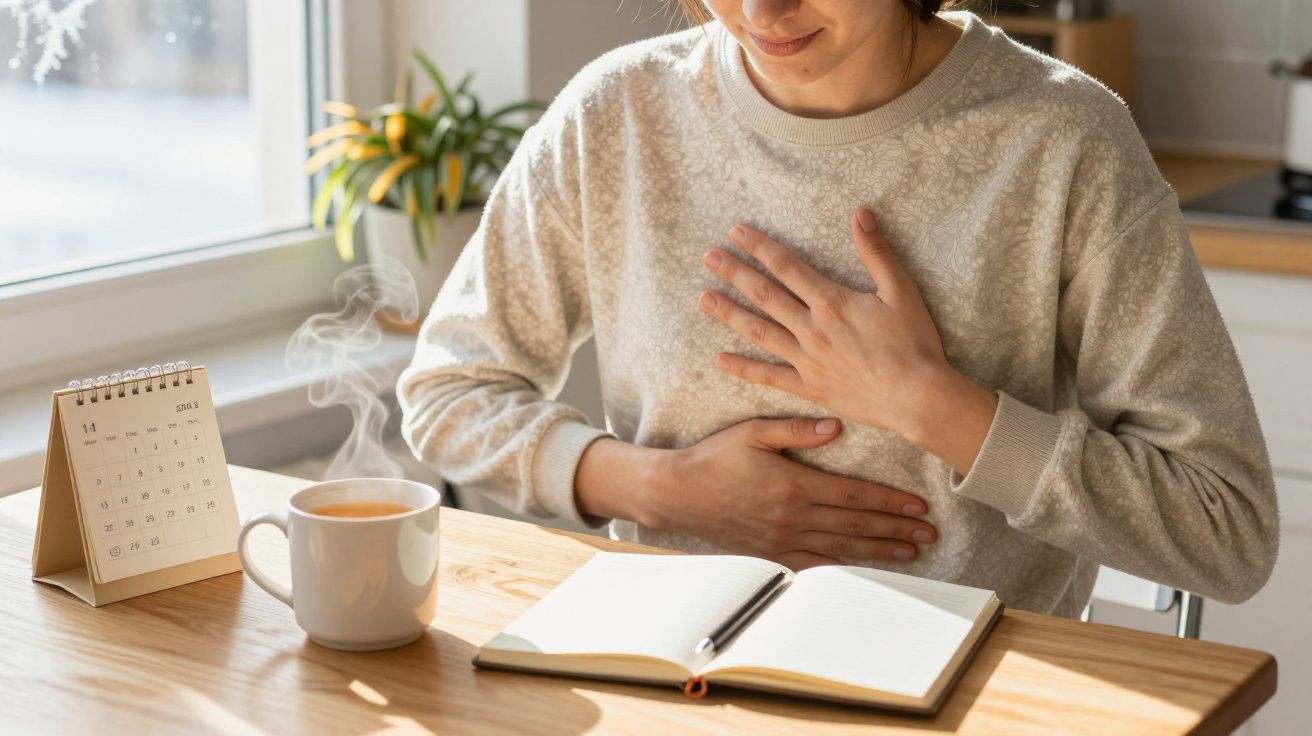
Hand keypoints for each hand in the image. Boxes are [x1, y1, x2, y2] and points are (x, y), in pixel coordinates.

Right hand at [642, 417, 936, 569]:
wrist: (677, 494)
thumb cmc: (714, 458)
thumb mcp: (752, 432)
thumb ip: (795, 430)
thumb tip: (836, 425)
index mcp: (794, 485)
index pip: (855, 495)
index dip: (890, 500)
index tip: (919, 504)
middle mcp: (794, 517)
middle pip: (857, 524)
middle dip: (897, 528)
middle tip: (930, 532)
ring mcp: (783, 540)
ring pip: (843, 547)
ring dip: (880, 549)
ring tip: (911, 551)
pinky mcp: (771, 554)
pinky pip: (815, 564)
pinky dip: (844, 565)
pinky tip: (864, 567)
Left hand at [697, 208, 997, 473]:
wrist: (917, 396)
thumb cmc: (914, 343)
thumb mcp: (901, 290)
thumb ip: (876, 251)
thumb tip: (860, 212)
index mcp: (832, 302)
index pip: (787, 267)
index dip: (760, 247)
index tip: (736, 233)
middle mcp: (812, 329)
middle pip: (765, 295)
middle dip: (735, 273)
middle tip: (708, 257)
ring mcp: (807, 360)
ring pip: (759, 332)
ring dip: (730, 314)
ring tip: (703, 299)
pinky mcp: (809, 388)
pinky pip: (769, 377)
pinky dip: (743, 368)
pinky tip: (719, 360)